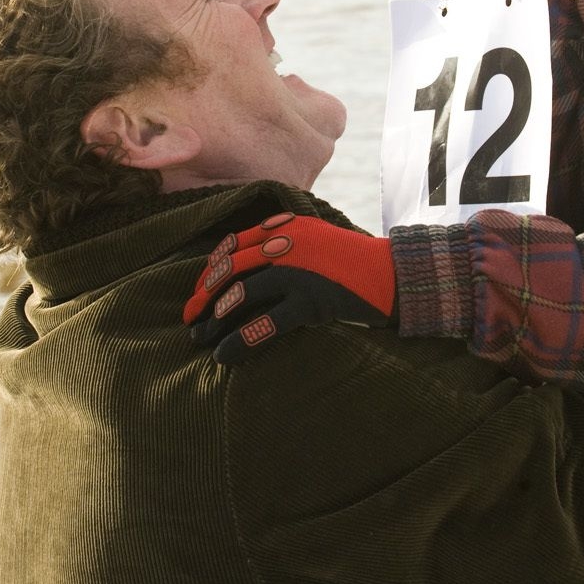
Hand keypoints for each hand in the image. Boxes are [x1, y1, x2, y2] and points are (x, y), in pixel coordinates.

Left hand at [183, 212, 397, 365]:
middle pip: (231, 267)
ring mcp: (300, 272)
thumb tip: (248, 271)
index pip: (234, 244)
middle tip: (189, 318)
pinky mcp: (312, 301)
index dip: (210, 269)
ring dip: (215, 318)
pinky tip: (224, 355)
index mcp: (286, 228)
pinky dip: (238, 340)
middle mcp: (288, 244)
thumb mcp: (317, 243)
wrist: (394, 275)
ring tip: (200, 338)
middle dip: (204, 294)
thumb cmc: (354, 265)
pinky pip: (265, 323)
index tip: (198, 291)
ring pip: (242, 293)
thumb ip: (286, 246)